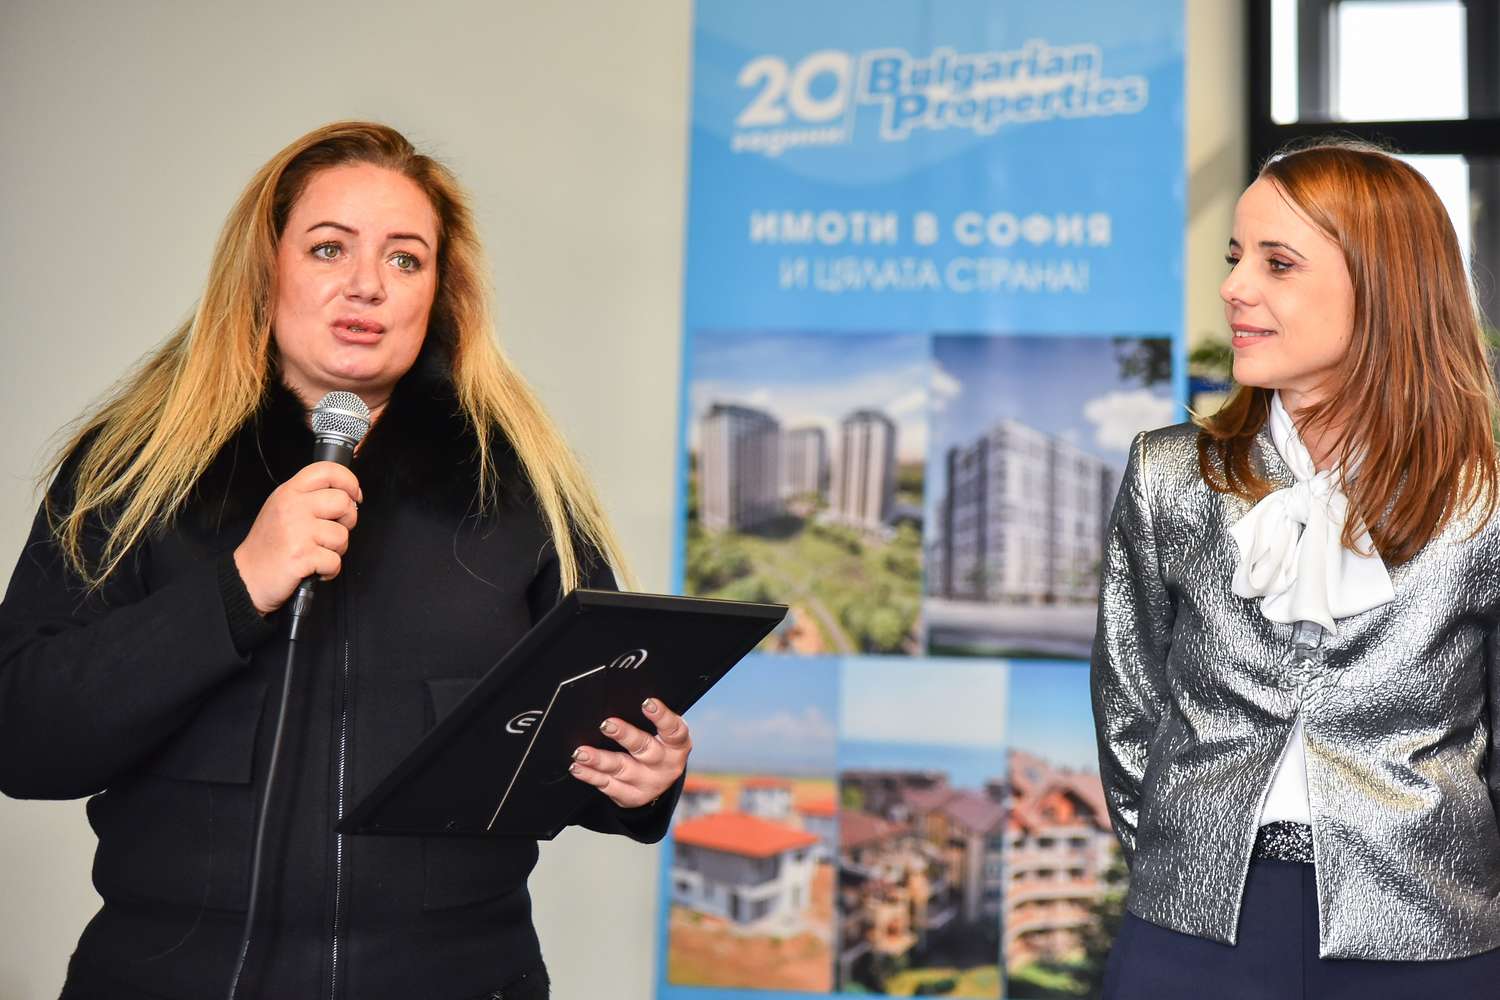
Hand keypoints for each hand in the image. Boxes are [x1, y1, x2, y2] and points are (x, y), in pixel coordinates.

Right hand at [232, 462, 361, 614]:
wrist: (247, 576)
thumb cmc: (269, 545)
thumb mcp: (282, 508)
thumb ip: (310, 497)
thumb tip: (347, 496)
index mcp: (289, 492)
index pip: (327, 470)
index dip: (349, 481)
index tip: (354, 495)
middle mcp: (293, 507)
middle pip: (343, 502)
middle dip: (348, 520)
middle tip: (332, 532)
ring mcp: (297, 531)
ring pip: (342, 535)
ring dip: (336, 550)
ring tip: (316, 553)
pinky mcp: (301, 555)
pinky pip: (335, 561)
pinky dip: (329, 570)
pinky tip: (314, 568)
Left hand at [569, 697, 691, 808]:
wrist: (659, 781)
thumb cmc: (658, 746)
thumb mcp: (662, 734)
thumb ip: (648, 720)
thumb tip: (619, 698)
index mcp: (677, 745)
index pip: (673, 729)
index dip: (662, 716)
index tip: (647, 703)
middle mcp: (666, 766)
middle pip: (644, 749)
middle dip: (625, 736)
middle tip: (606, 725)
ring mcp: (648, 784)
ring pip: (621, 769)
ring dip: (599, 760)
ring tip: (581, 752)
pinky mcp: (631, 796)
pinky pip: (607, 785)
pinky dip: (590, 775)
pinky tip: (578, 767)